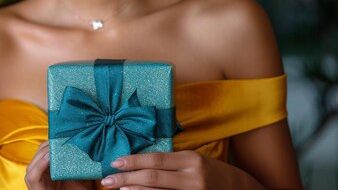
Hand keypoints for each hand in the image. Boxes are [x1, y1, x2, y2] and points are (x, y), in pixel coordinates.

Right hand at [26, 141, 93, 189]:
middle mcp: (39, 175)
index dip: (50, 143)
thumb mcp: (79, 173)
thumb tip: (83, 142)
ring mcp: (35, 182)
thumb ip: (77, 161)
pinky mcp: (35, 188)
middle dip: (46, 146)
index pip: (43, 152)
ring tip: (53, 148)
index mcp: (47, 170)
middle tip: (59, 140)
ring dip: (42, 154)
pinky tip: (48, 158)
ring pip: (32, 165)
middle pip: (37, 156)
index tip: (61, 136)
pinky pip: (32, 176)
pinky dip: (39, 165)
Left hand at [99, 151, 264, 189]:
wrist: (240, 189)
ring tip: (117, 189)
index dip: (133, 161)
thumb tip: (138, 161)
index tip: (114, 162)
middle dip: (126, 178)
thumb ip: (170, 160)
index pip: (156, 160)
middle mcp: (192, 178)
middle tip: (106, 180)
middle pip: (153, 177)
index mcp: (191, 160)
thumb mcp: (193, 160)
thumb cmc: (211, 171)